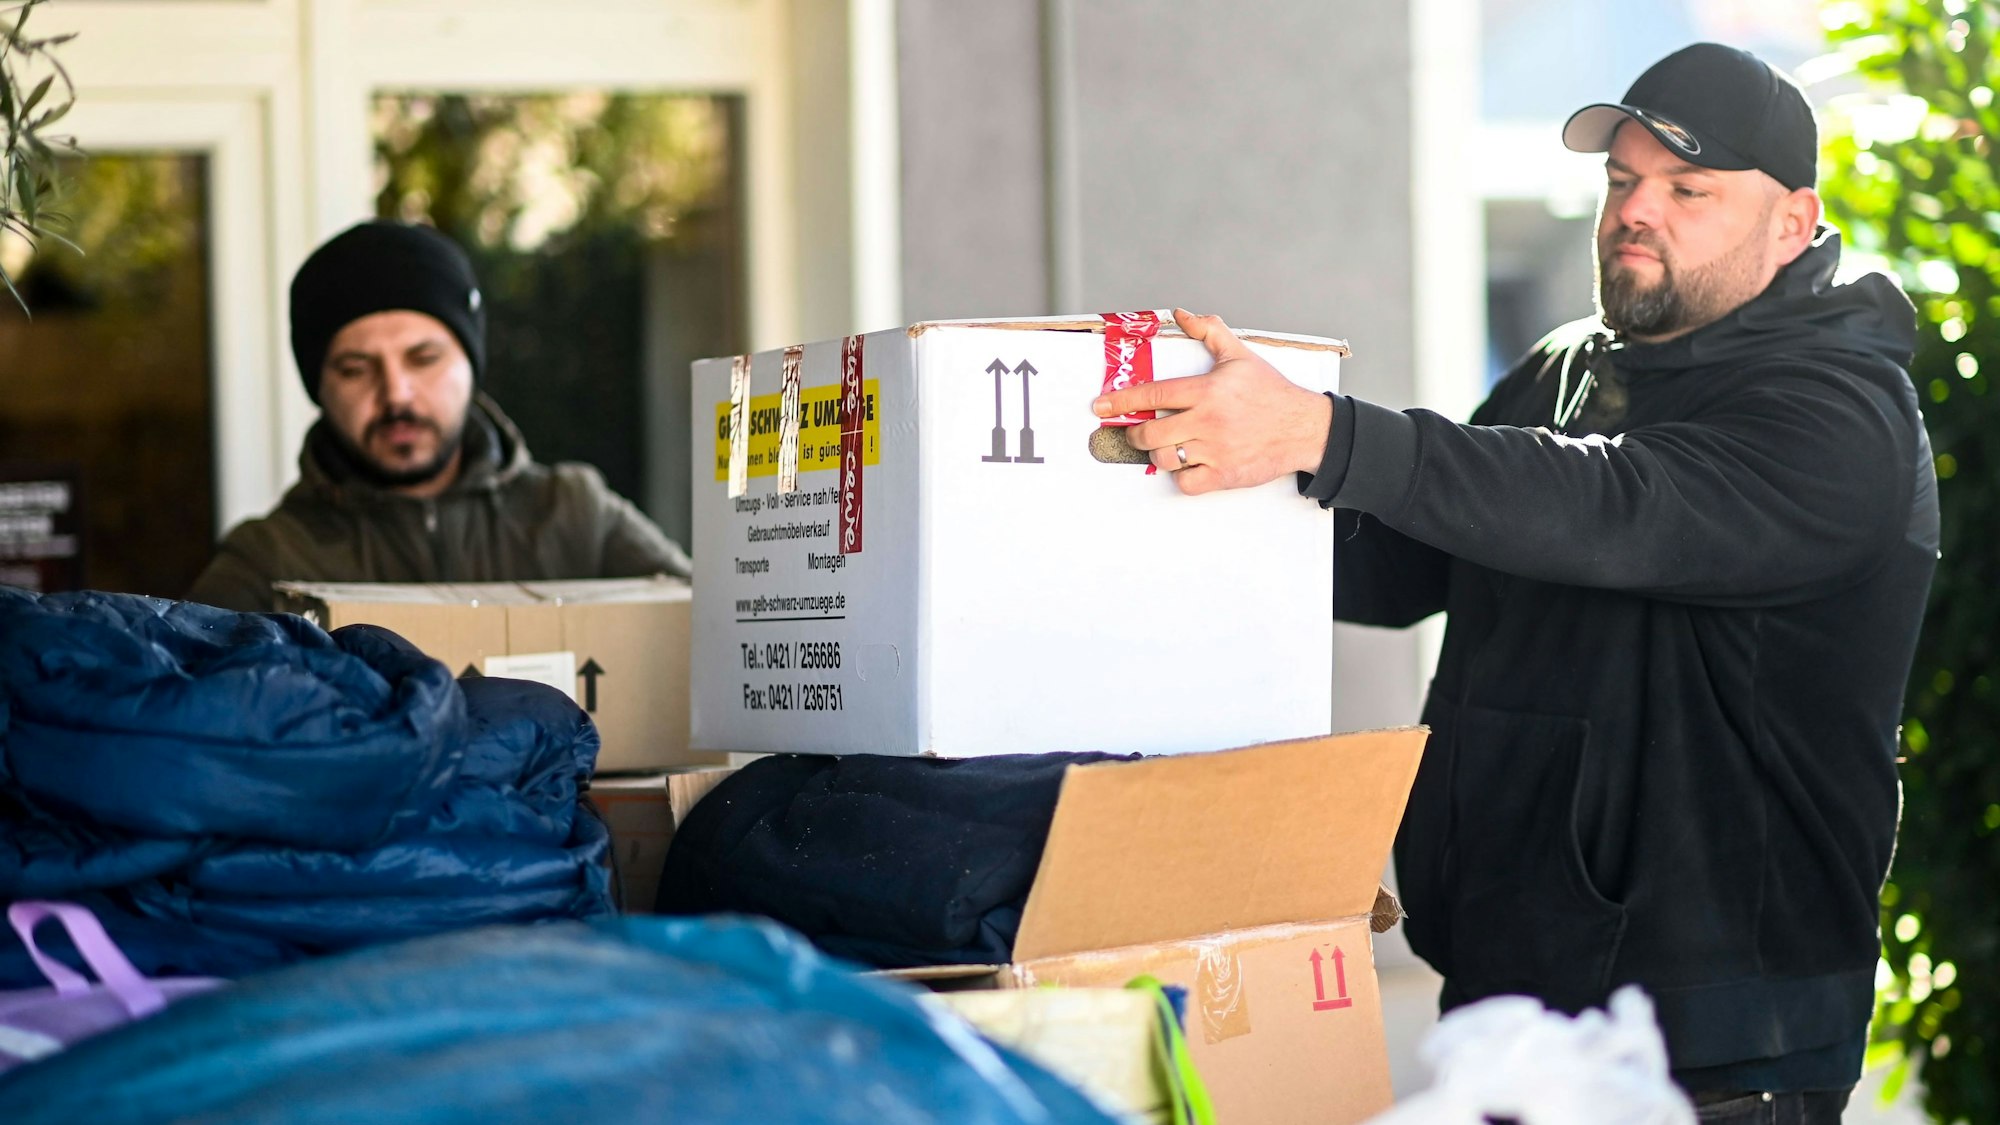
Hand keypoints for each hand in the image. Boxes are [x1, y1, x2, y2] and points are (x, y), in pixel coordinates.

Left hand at [1091, 308, 1331, 494]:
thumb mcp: (1240, 355)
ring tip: (1163, 446)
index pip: (1152, 394)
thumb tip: (1182, 314)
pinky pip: (1186, 483)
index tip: (1101, 406)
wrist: (1304, 428)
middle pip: (1150, 432)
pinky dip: (1180, 477)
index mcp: (1207, 390)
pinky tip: (1186, 465)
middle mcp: (1207, 421)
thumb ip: (1209, 331)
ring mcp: (1215, 451)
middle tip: (1137, 430)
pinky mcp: (1224, 475)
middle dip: (1135, 432)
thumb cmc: (1272, 393)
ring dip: (1156, 454)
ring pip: (1164, 458)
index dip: (1121, 401)